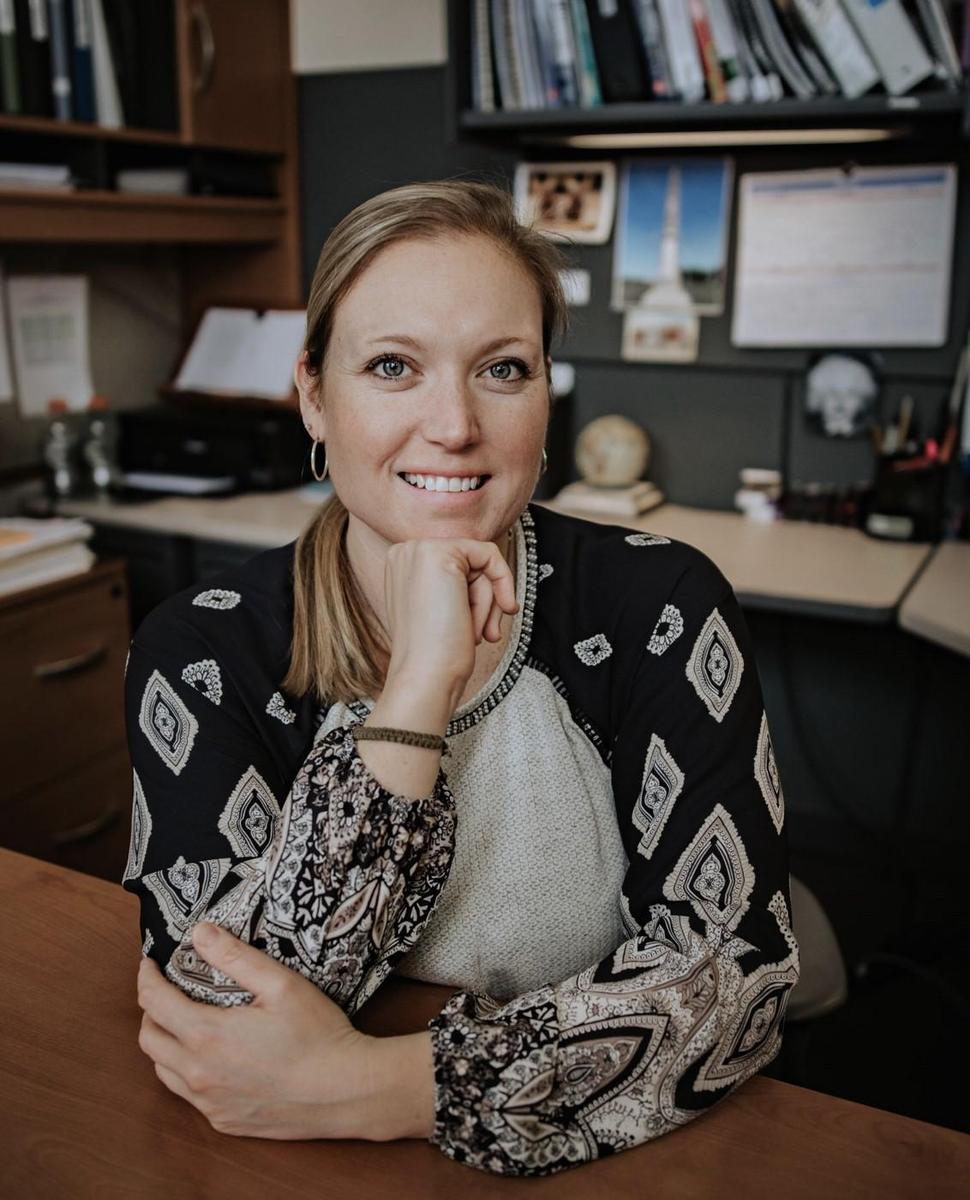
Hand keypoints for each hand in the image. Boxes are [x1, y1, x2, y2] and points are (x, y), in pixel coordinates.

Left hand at [137, 922, 376, 1139]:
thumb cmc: (317, 1034)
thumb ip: (235, 956)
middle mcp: (199, 1074)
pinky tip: (211, 1058)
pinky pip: (188, 1096)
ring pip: (163, 1071)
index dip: (146, 978)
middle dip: (150, 1010)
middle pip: (149, 1039)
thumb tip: (199, 932)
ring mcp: (210, 1104)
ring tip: (185, 1022)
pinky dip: (186, 1071)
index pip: (154, 1003)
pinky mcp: (225, 1121)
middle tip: (167, 990)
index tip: (150, 963)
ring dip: (165, 1043)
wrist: (344, 1091)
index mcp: (207, 1036)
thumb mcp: (281, 983)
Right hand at [382, 537, 517, 707]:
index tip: (488, 625)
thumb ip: (454, 585)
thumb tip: (489, 572)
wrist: (424, 675)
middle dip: (484, 600)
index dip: (476, 596)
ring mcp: (419, 550)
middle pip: (468, 563)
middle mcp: (405, 553)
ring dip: (487, 603)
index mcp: (401, 567)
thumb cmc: (435, 654)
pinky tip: (504, 607)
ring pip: (479, 563)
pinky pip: (489, 554)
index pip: (455, 566)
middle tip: (484, 634)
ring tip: (476, 633)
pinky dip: (503, 581)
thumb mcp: (441, 609)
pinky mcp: (441, 553)